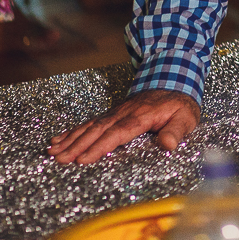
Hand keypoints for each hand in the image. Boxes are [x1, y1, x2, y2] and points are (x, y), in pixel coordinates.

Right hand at [48, 89, 199, 163]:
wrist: (173, 80)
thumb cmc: (179, 105)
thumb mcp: (186, 117)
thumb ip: (177, 131)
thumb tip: (168, 145)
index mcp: (142, 116)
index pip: (119, 133)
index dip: (100, 146)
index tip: (83, 159)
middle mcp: (124, 113)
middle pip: (98, 130)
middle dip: (77, 145)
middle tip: (59, 160)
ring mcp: (116, 112)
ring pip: (90, 126)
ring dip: (71, 139)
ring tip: (53, 152)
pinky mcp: (111, 114)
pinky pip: (90, 122)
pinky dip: (73, 131)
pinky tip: (58, 140)